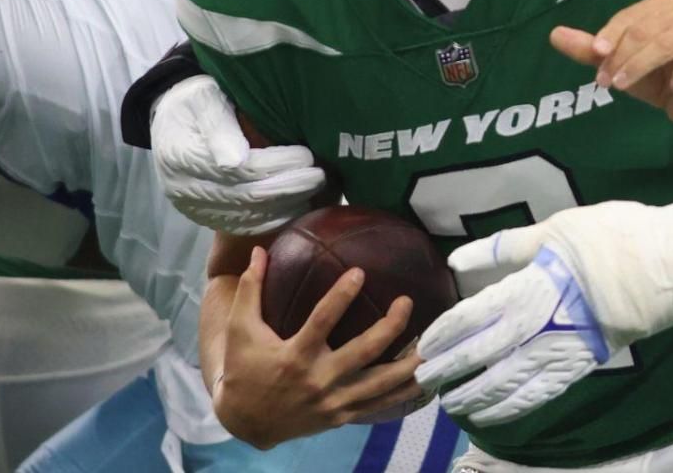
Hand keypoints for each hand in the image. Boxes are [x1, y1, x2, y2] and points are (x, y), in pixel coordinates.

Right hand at [152, 74, 324, 236]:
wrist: (172, 117)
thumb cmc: (195, 101)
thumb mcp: (204, 100)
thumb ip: (219, 128)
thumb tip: (235, 162)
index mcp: (183, 158)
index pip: (240, 170)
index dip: (277, 165)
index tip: (307, 156)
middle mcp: (185, 191)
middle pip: (247, 197)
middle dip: (289, 188)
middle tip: (322, 177)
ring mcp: (194, 209)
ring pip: (248, 217)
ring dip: (286, 208)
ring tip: (317, 192)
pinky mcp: (205, 218)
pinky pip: (242, 226)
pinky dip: (273, 219)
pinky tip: (296, 208)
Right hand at [211, 247, 423, 448]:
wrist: (246, 422)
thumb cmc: (244, 369)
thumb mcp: (241, 330)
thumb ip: (250, 289)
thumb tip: (258, 250)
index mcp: (294, 355)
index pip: (322, 321)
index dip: (341, 296)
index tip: (360, 272)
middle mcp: (318, 380)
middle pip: (363, 352)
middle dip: (390, 327)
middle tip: (407, 302)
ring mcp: (333, 401)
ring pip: (380, 384)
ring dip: (408, 365)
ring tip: (432, 344)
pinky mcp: (341, 416)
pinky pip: (379, 405)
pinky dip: (403, 393)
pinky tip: (425, 377)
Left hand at [415, 199, 672, 425]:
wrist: (669, 265)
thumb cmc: (612, 236)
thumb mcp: (555, 229)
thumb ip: (506, 248)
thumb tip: (458, 259)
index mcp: (529, 286)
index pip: (474, 316)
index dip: (446, 334)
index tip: (425, 344)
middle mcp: (540, 325)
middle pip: (484, 354)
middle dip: (451, 370)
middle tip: (423, 382)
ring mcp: (563, 349)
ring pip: (510, 382)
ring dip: (477, 395)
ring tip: (451, 404)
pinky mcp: (585, 363)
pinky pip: (543, 392)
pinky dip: (515, 405)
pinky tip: (496, 412)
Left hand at [550, 0, 672, 130]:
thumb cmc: (656, 77)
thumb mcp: (620, 65)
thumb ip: (591, 50)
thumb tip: (555, 35)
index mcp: (659, 7)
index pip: (629, 16)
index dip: (610, 35)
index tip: (596, 55)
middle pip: (646, 29)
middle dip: (621, 56)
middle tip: (605, 81)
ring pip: (668, 42)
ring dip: (641, 65)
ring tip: (623, 85)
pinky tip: (671, 88)